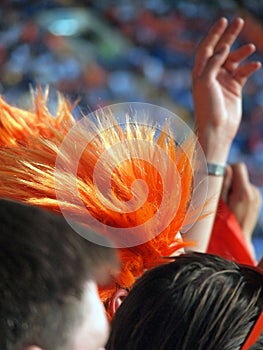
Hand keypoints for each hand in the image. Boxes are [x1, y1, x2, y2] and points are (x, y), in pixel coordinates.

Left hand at [192, 17, 260, 162]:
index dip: (214, 34)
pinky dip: (249, 68)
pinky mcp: (234, 88)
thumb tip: (223, 47)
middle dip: (229, 36)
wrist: (217, 128)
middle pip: (221, 50)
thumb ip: (213, 63)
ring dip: (241, 53)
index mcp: (200, 72)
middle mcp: (211, 75)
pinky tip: (255, 65)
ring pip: (234, 61)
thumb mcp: (206, 82)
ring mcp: (223, 81)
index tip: (223, 21)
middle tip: (239, 22)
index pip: (207, 48)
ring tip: (250, 47)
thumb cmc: (207, 107)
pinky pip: (243, 73)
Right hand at [221, 162, 261, 243]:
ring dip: (233, 187)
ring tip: (228, 203)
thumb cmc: (225, 224)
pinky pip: (245, 189)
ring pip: (242, 182)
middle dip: (229, 180)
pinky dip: (238, 193)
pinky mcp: (256, 200)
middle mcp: (253, 192)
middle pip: (240, 174)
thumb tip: (225, 167)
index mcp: (244, 192)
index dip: (227, 169)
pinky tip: (234, 205)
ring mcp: (257, 196)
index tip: (220, 179)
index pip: (238, 167)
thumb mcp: (219, 204)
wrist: (239, 240)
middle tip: (222, 195)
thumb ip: (223, 185)